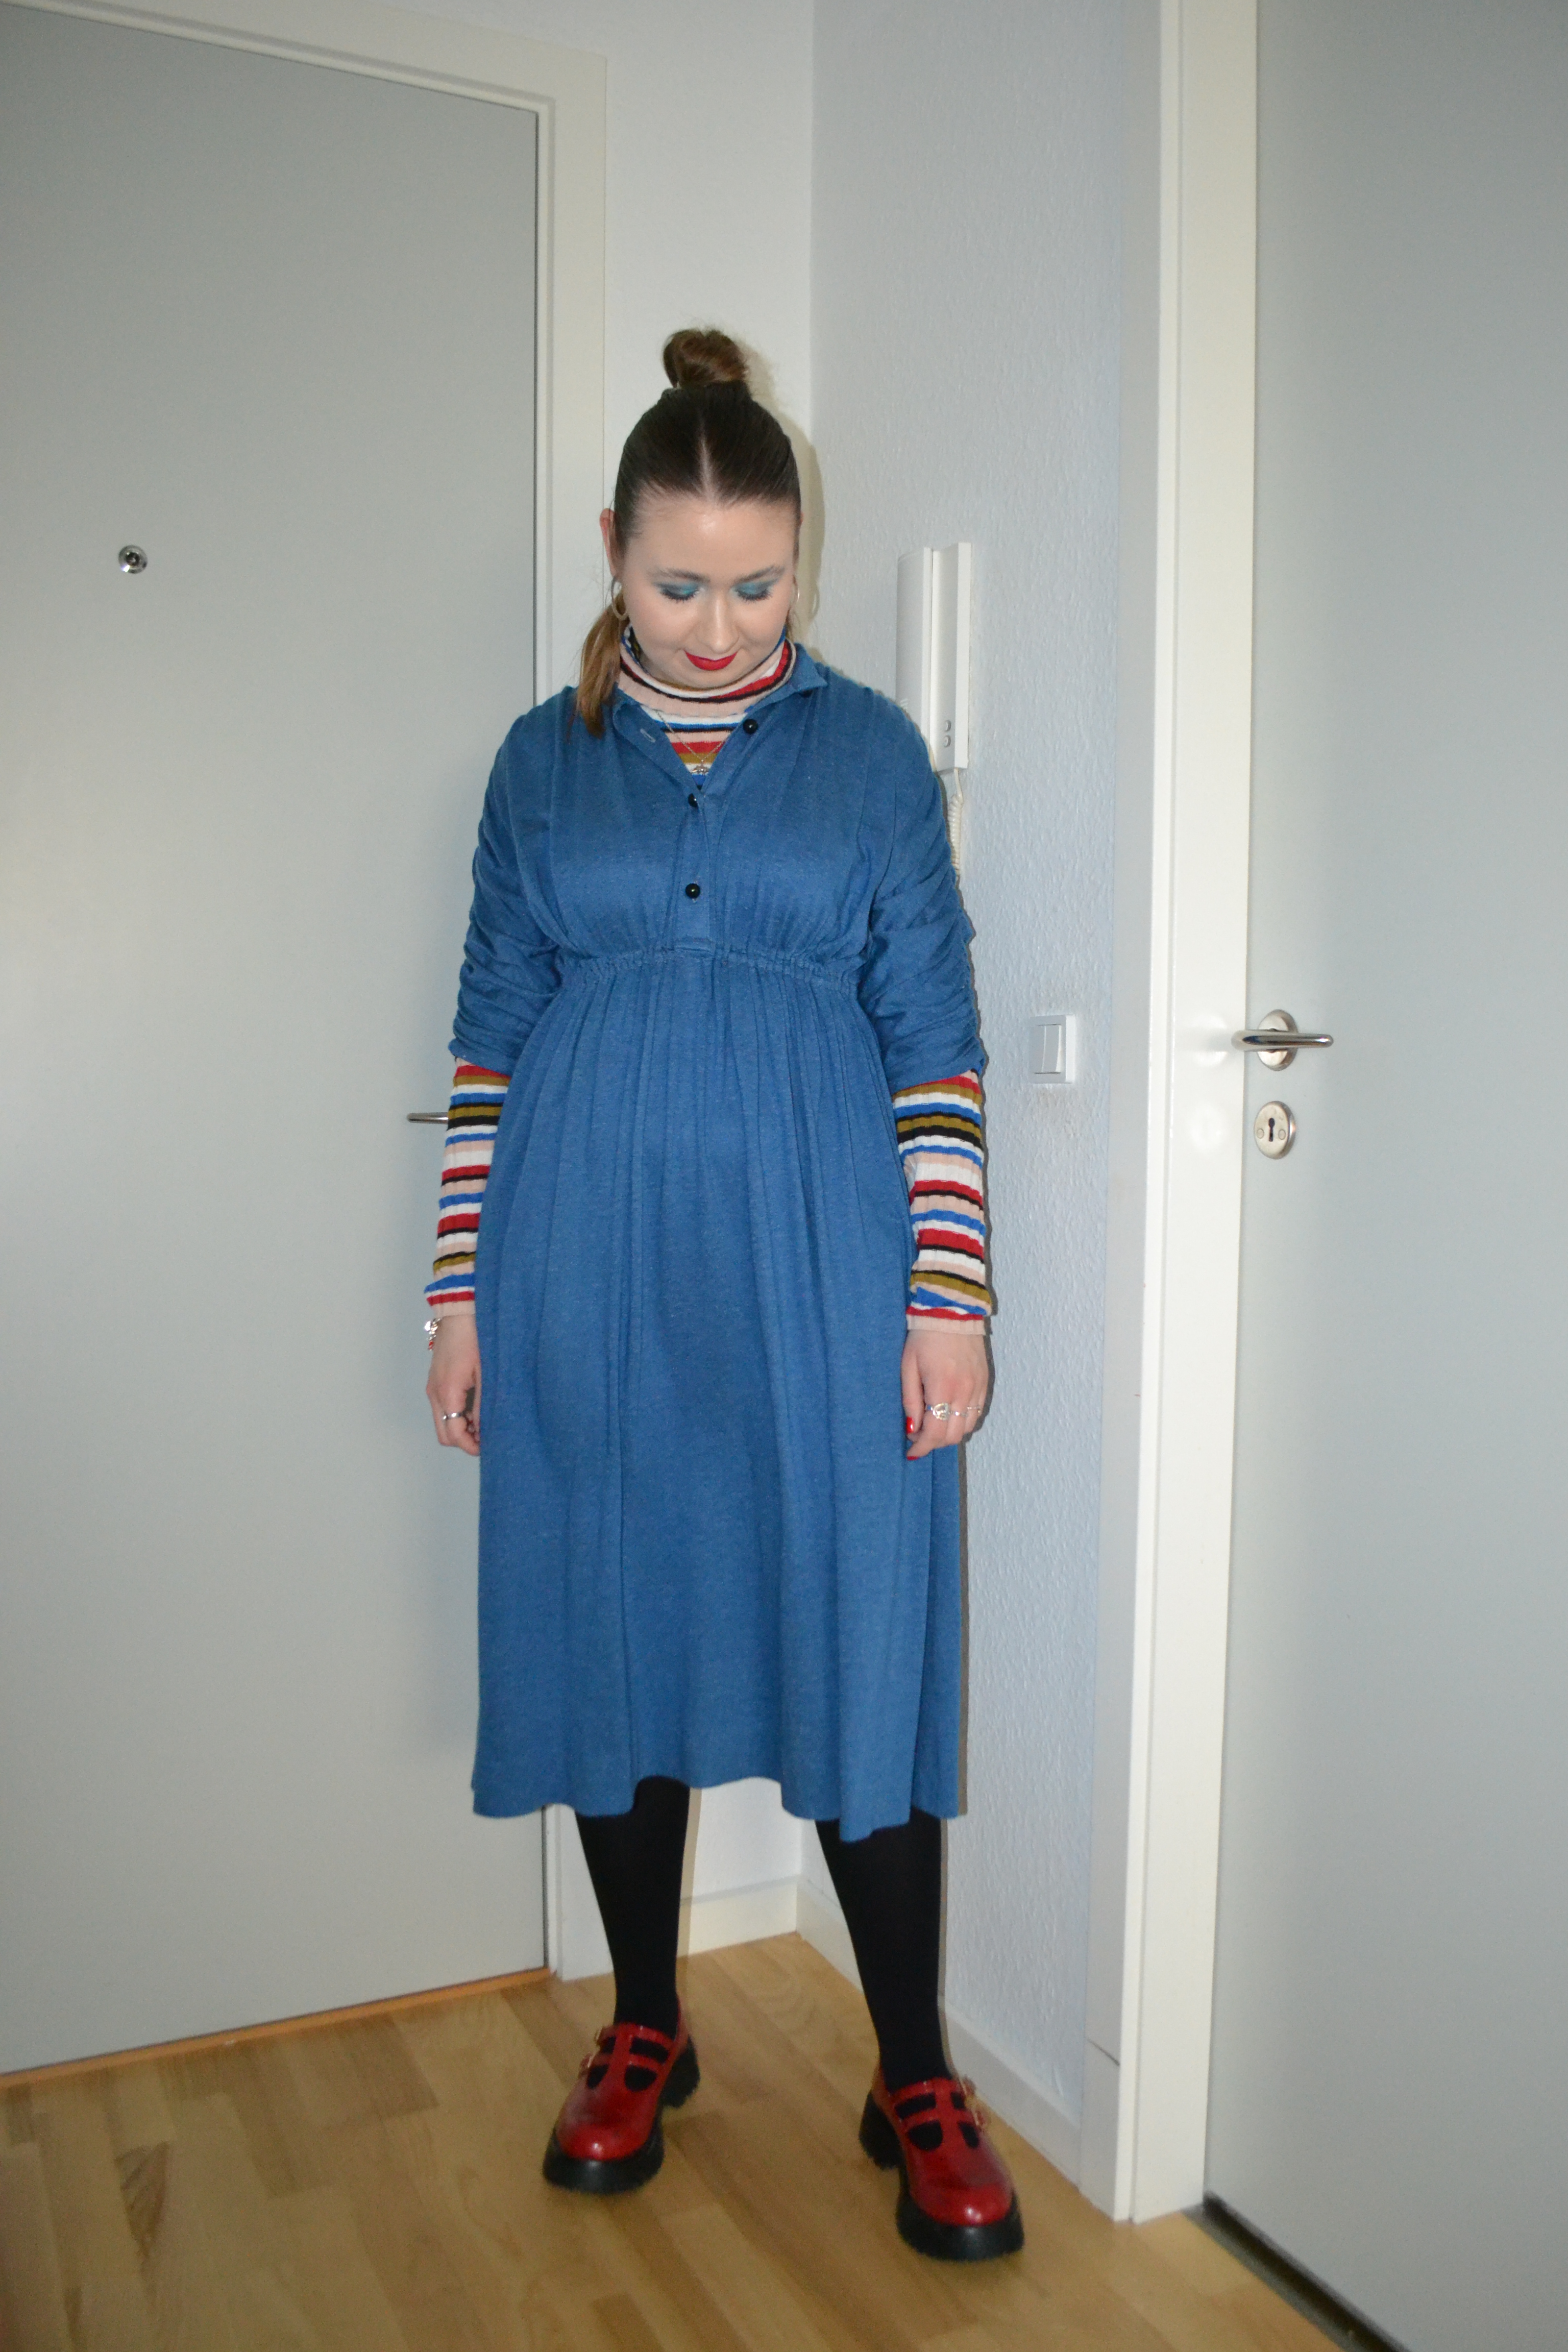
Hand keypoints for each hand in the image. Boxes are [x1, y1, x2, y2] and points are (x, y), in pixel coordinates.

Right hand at [427, 1314, 480, 1453]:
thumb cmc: (475, 1337)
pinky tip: (474, 1406)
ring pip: (442, 1422)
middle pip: (443, 1434)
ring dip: (459, 1427)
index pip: (453, 1434)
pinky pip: (442, 1408)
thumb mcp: (486, 1373)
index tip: (488, 1447)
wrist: (459, 1311)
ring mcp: (432, 1387)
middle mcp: (435, 1393)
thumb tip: (486, 1430)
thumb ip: (484, 1404)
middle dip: (463, 1440)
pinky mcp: (435, 1381)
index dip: (470, 1446)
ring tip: (483, 1420)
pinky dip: (455, 1414)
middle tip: (486, 1436)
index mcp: (447, 1392)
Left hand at [901, 1325, 989, 1458]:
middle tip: (918, 1435)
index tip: (911, 1452)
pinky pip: (977, 1413)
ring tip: (933, 1424)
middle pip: (952, 1436)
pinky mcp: (985, 1382)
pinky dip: (962, 1421)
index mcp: (942, 1388)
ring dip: (949, 1433)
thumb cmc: (923, 1337)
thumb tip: (912, 1429)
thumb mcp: (908, 1367)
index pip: (935, 1433)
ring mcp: (978, 1388)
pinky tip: (949, 1414)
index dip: (922, 1448)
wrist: (952, 1311)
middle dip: (934, 1443)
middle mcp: (964, 1392)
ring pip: (967, 1428)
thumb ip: (911, 1401)